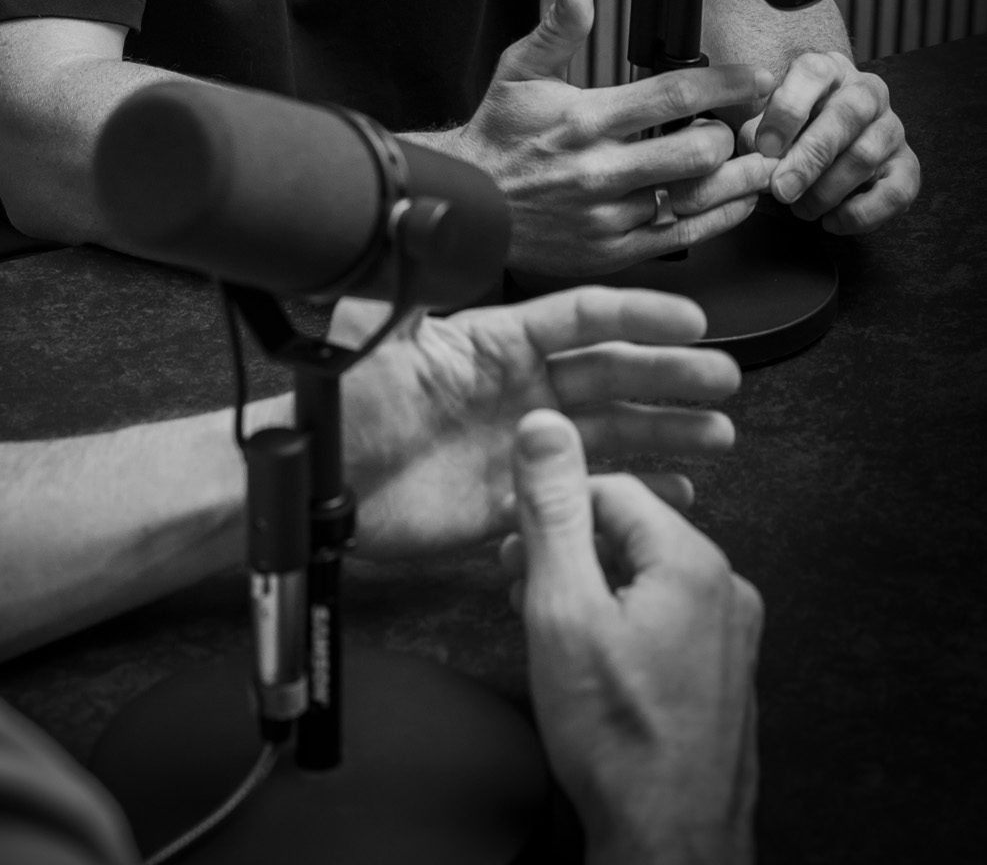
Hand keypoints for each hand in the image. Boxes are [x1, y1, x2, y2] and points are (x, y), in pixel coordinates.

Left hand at [336, 286, 739, 560]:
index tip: (687, 315)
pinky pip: (590, 493)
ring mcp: (526, 445)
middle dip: (670, 372)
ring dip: (669, 429)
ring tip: (720, 431)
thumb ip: (410, 284)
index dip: (635, 313)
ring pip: (614, 430)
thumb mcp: (374, 338)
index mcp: (495, 341)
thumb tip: (423, 220)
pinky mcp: (521, 500)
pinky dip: (637, 490)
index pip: (579, 318)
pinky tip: (678, 490)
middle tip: (723, 375)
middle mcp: (521, 388)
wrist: (323, 483)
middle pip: (612, 373)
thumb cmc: (345, 409)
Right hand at [444, 0, 779, 274]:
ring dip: (736, 177)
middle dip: (730, 134)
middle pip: (698, 151)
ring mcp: (609, 214)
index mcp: (586, 120)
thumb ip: (559, 27)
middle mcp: (601, 170)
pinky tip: (735, 200)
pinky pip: (683, 235)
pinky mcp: (613, 249)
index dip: (726, 83)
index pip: (674, 95)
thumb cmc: (499, 137)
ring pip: (697, 197)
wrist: (469, 204)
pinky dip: (720, 217)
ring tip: (756, 161)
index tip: (753, 78)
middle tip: (740, 125)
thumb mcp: (520, 71)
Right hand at [504, 407, 760, 864]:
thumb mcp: (562, 611)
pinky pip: (666, 621)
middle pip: (630, 533)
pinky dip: (623, 627)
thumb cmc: (616, 740)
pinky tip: (592, 667)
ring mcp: (733, 637)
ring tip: (548, 634)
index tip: (514, 550)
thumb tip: (545, 425)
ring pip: (646, 579)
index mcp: (693, 561)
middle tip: (520, 594)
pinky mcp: (726, 676)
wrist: (669, 846)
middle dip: (568, 555)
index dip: (552, 515)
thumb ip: (553, 513)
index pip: (609, 489)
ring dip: (592, 592)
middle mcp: (727, 589)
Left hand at [739, 51, 919, 232]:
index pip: (813, 74)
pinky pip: (896, 192)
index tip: (765, 147)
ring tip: (799, 209)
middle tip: (781, 190)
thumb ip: (758, 134)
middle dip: (810, 158)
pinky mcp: (908, 165)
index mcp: (828, 70)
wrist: (826, 147)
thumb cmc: (789, 131)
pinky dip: (861, 214)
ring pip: (865, 156)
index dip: (788, 110)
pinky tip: (832, 222)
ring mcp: (892, 128)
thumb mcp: (766, 122)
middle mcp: (867, 92)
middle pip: (845, 116)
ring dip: (828, 190)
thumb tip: (761, 154)